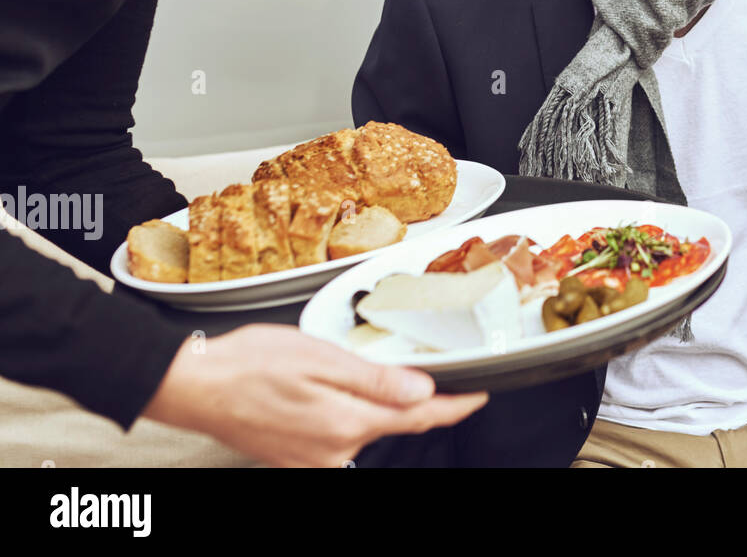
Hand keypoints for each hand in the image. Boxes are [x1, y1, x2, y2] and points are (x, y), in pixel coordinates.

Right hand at [141, 324, 487, 466]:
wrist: (196, 387)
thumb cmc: (251, 364)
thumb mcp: (321, 358)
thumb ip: (375, 380)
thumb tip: (422, 391)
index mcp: (347, 423)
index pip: (418, 418)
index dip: (454, 407)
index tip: (478, 397)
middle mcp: (335, 451)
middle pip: (392, 423)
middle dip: (408, 399)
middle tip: (408, 364)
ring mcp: (314, 461)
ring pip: (365, 429)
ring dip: (372, 405)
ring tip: (343, 372)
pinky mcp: (298, 460)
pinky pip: (339, 437)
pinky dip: (346, 415)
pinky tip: (326, 393)